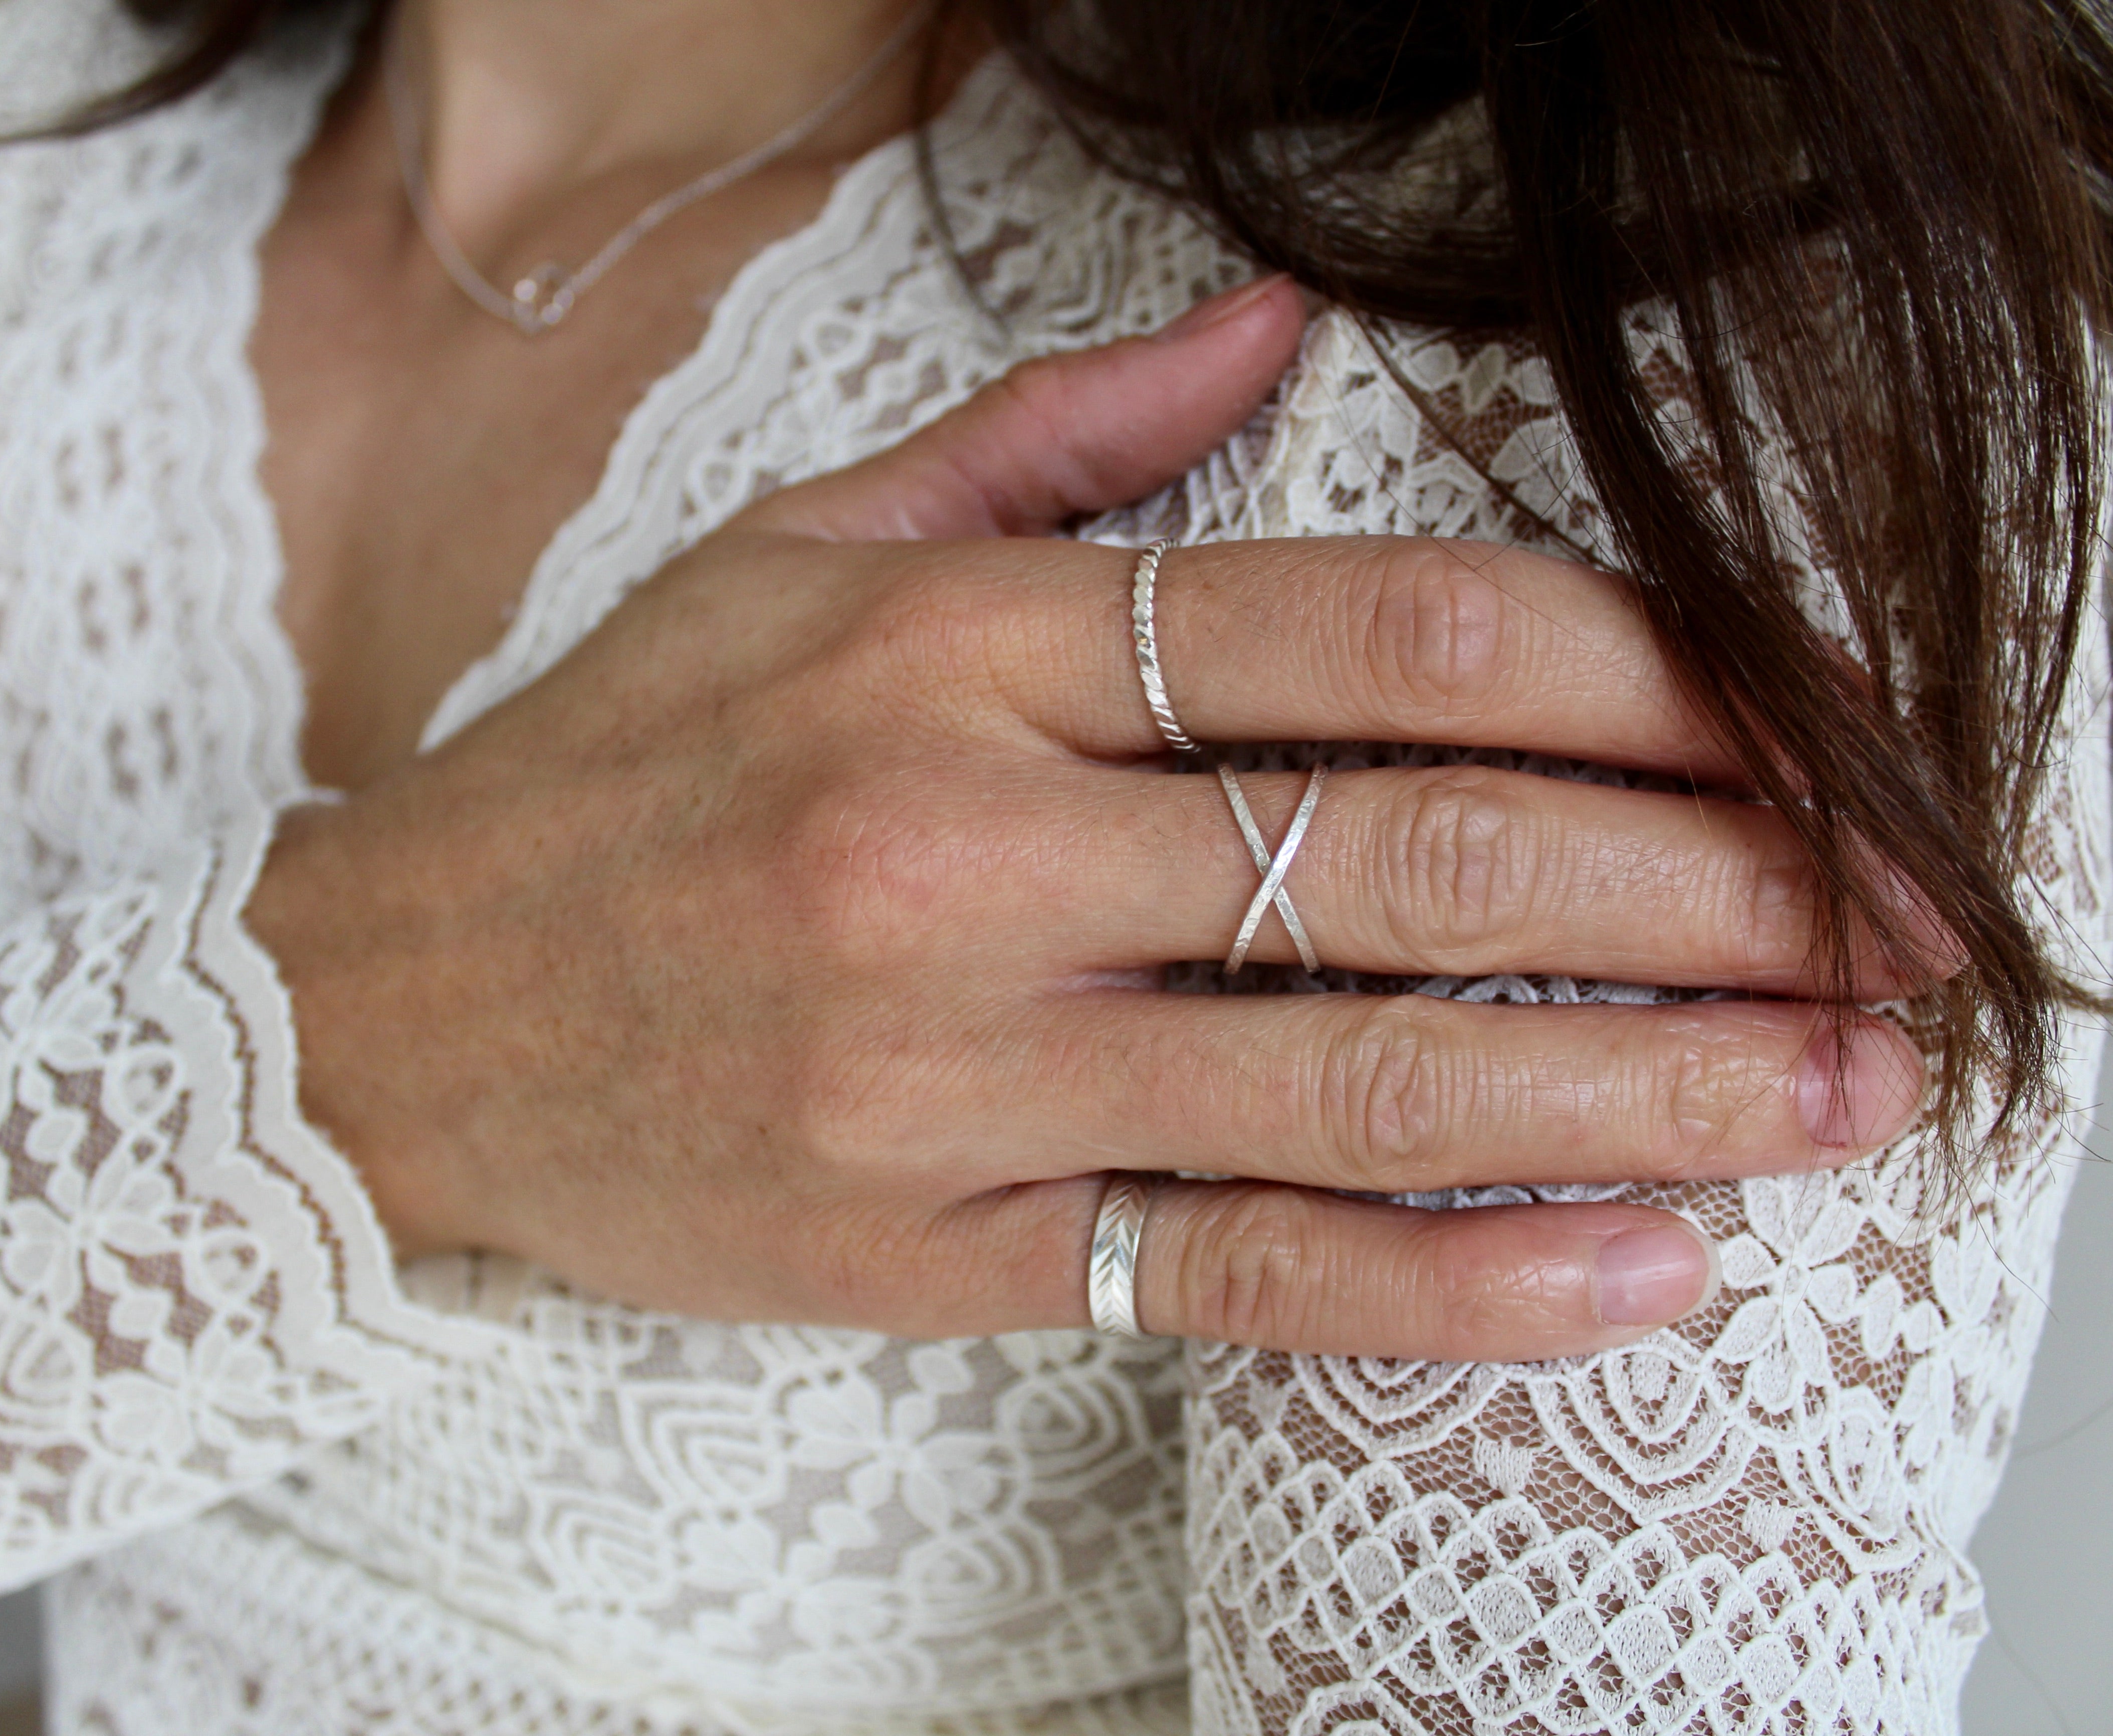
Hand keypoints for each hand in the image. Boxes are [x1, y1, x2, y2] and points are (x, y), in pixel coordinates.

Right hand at [247, 277, 1933, 1358]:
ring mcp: (953, 1070)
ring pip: (1361, 1075)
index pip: (1364, 628)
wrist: (397, 1021)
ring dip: (1643, 1087)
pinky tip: (1635, 1274)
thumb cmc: (619, 770)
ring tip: (1837, 1090)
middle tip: (1896, 922)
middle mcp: (965, 850)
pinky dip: (1455, 1281)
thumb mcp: (797, 548)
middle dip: (1707, 885)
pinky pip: (1237, 1270)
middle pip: (1415, 852)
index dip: (1623, 672)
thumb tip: (1278, 324)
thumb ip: (1056, 438)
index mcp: (953, 645)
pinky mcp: (937, 1249)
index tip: (1787, 723)